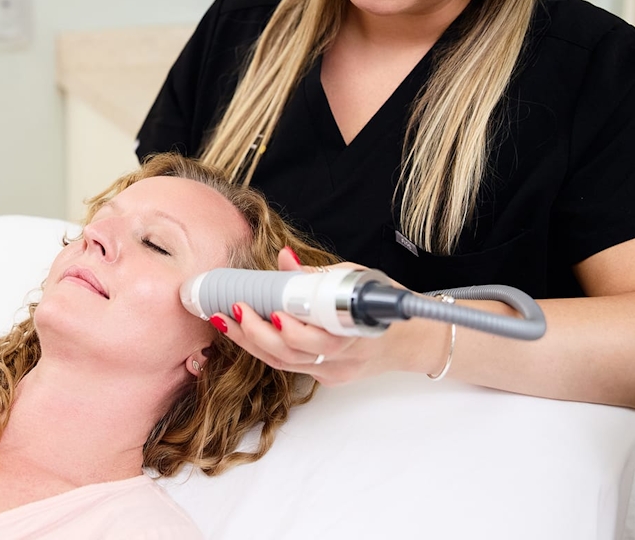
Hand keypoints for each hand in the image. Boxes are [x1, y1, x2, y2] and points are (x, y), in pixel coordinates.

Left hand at [209, 248, 398, 384]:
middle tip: (236, 310)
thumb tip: (284, 258)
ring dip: (250, 342)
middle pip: (295, 355)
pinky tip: (243, 331)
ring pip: (285, 364)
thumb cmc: (382, 304)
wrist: (408, 342)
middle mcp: (345, 356)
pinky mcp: (325, 377)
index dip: (295, 331)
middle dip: (258, 334)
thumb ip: (318, 276)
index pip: (323, 339)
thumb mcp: (356, 280)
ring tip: (226, 320)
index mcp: (358, 330)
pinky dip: (264, 348)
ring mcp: (334, 371)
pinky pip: (288, 366)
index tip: (273, 312)